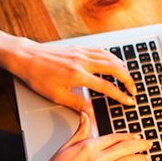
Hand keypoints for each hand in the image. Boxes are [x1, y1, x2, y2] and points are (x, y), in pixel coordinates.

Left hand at [6, 38, 135, 111]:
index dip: (120, 95)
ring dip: (122, 68)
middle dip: (128, 80)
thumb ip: (76, 104)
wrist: (27, 58)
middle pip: (114, 68)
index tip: (129, 101)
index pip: (106, 87)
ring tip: (128, 78)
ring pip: (110, 57)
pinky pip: (101, 51)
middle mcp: (82, 62)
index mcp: (77, 76)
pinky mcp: (78, 48)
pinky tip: (115, 62)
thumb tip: (91, 112)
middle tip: (134, 90)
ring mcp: (81, 53)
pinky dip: (112, 57)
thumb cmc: (38, 76)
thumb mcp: (56, 95)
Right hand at [24, 112, 151, 160]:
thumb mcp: (66, 147)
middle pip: (125, 148)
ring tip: (146, 158)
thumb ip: (80, 130)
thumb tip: (86, 114)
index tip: (135, 136)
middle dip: (140, 145)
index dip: (128, 136)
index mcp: (88, 147)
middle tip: (148, 144)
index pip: (114, 137)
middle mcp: (97, 160)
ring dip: (140, 160)